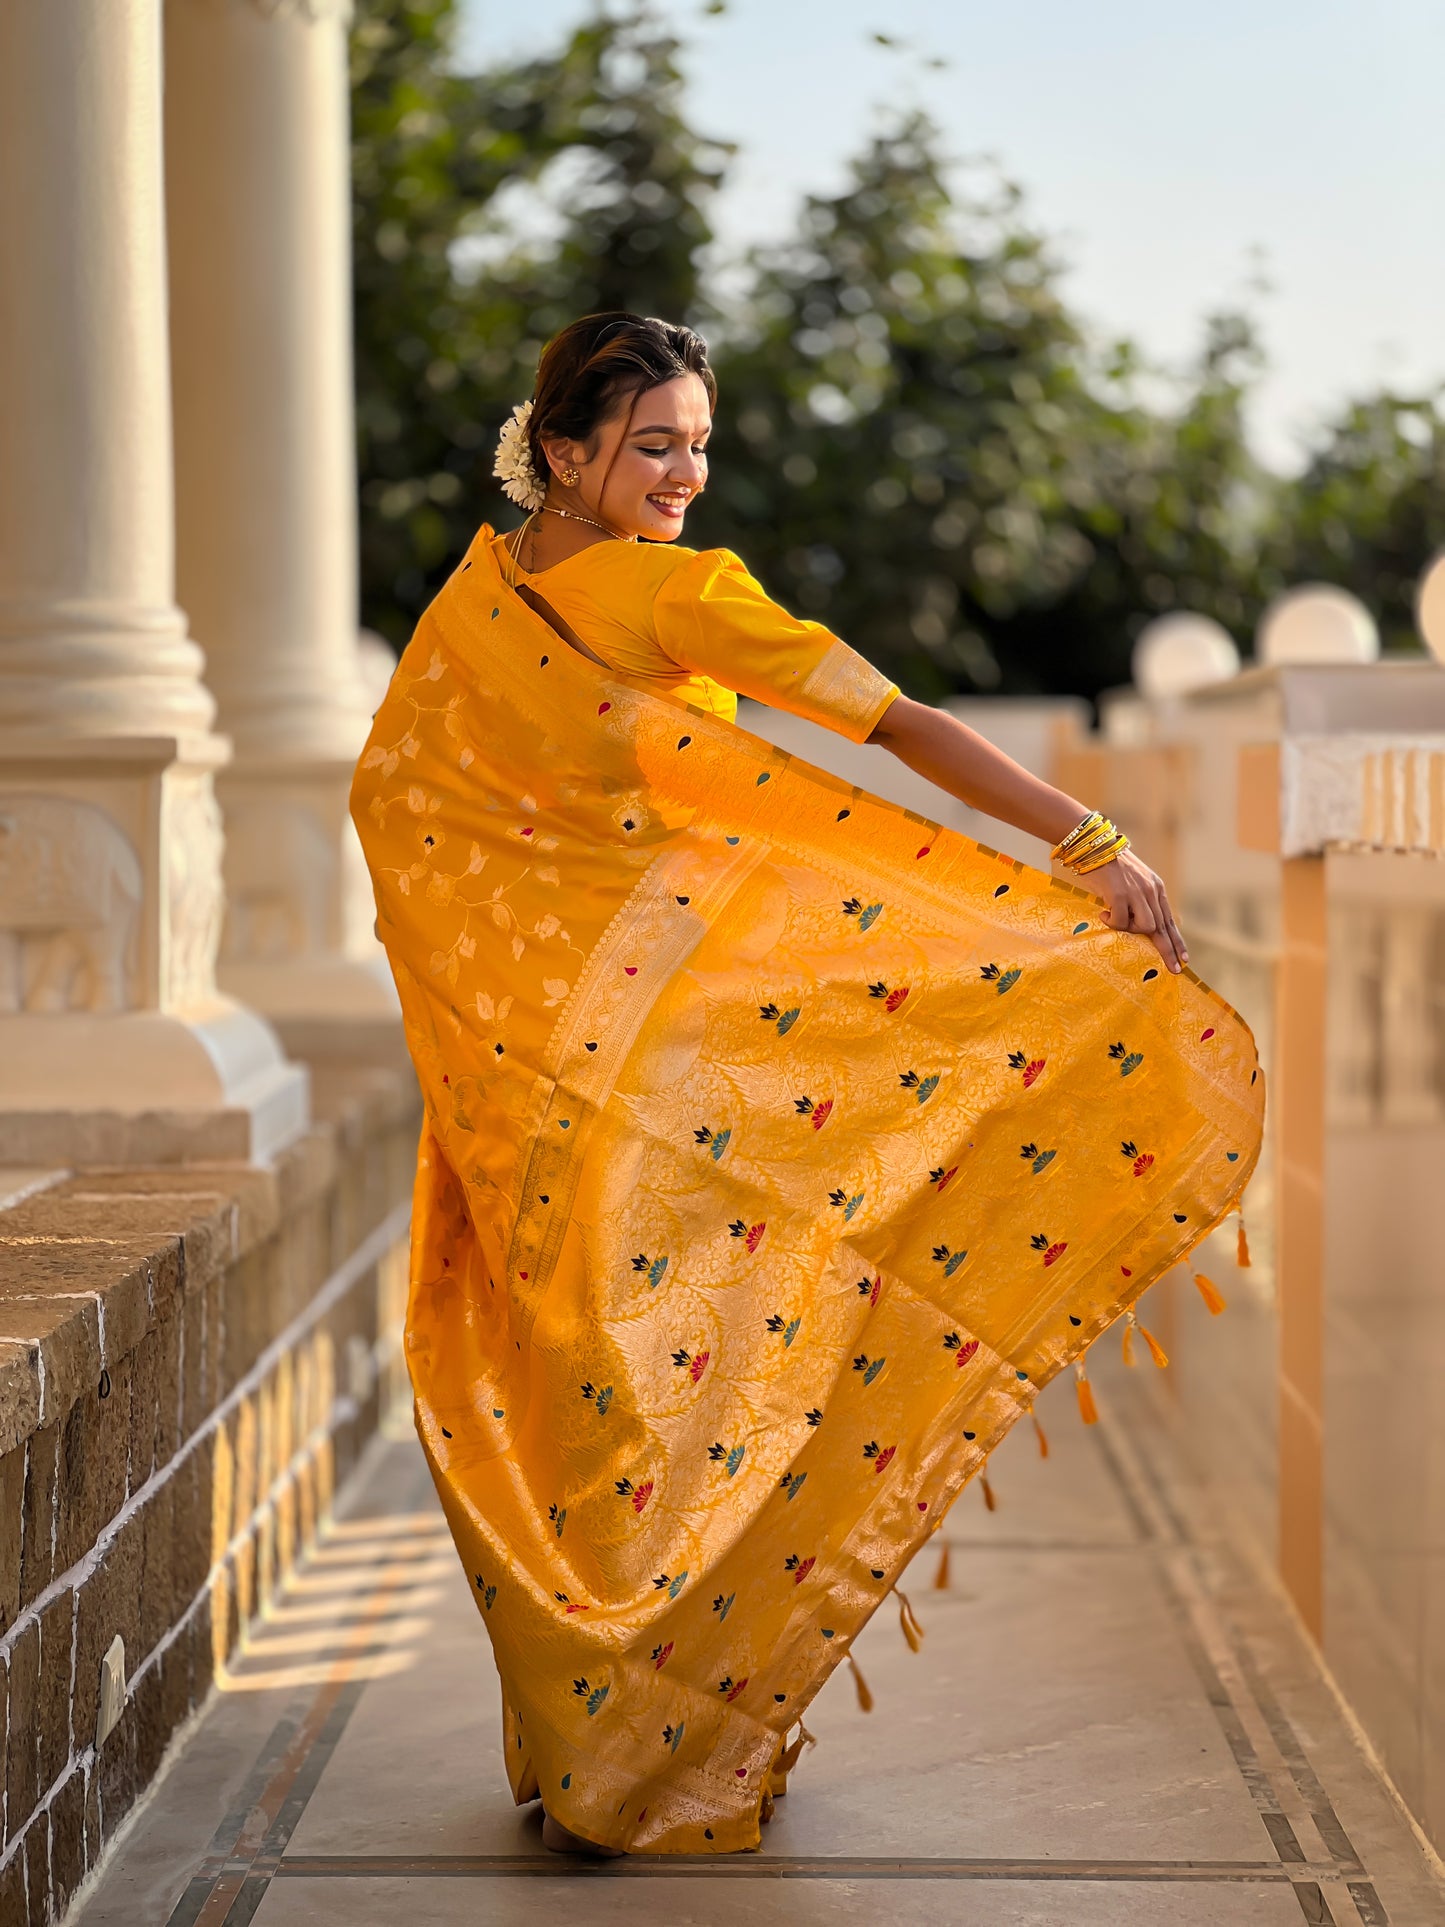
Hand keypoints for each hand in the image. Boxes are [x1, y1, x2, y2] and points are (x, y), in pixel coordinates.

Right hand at [1089, 849, 1187, 973]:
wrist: (1094, 846)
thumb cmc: (1108, 866)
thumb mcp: (1133, 881)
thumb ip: (1140, 899)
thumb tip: (1144, 925)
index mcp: (1156, 888)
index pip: (1169, 920)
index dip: (1177, 940)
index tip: (1184, 958)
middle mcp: (1150, 890)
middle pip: (1163, 928)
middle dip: (1168, 951)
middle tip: (1174, 969)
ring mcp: (1136, 893)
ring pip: (1146, 927)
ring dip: (1131, 930)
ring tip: (1116, 920)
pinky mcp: (1119, 895)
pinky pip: (1121, 922)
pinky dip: (1112, 922)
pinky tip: (1103, 913)